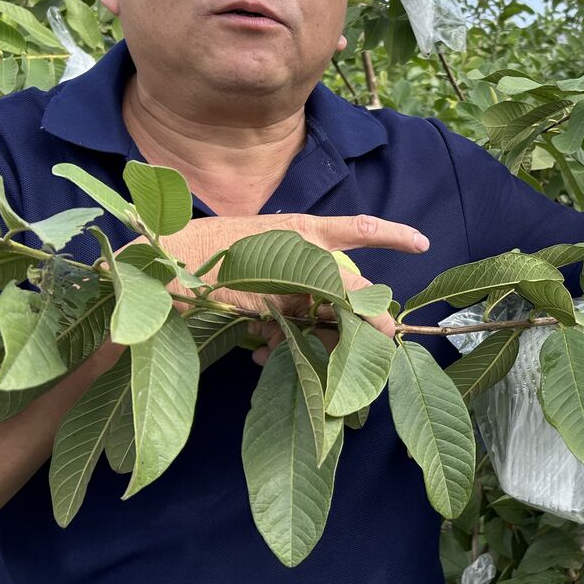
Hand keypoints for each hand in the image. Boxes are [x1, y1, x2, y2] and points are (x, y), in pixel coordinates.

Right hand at [153, 213, 425, 359]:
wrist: (160, 263)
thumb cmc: (211, 254)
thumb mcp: (263, 250)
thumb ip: (297, 270)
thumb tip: (328, 306)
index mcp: (301, 231)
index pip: (359, 229)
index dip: (394, 235)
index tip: (423, 243)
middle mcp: (299, 251)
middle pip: (354, 288)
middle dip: (368, 317)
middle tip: (382, 336)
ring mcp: (283, 280)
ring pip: (325, 317)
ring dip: (321, 339)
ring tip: (282, 345)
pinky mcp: (264, 308)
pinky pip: (289, 338)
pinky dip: (280, 349)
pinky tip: (261, 354)